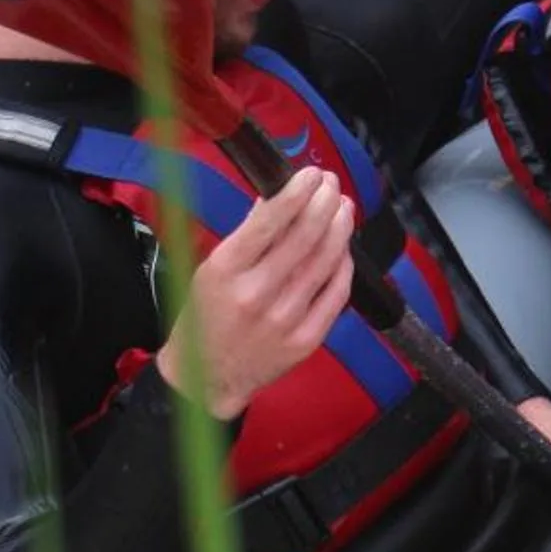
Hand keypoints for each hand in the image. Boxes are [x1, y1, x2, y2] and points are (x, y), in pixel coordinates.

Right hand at [159, 168, 354, 419]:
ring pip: (325, 262)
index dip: (296, 193)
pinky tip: (344, 246)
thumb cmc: (206, 316)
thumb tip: (277, 198)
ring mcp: (285, 318)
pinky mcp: (307, 339)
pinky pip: (335, 294)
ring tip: (343, 206)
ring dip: (340, 228)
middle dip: (324, 203)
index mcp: (225, 271)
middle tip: (332, 184)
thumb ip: (246, 237)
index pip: (268, 222)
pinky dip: (344, 265)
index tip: (311, 173)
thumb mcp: (211, 271)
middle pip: (304, 238)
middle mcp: (257, 293)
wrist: (206, 378)